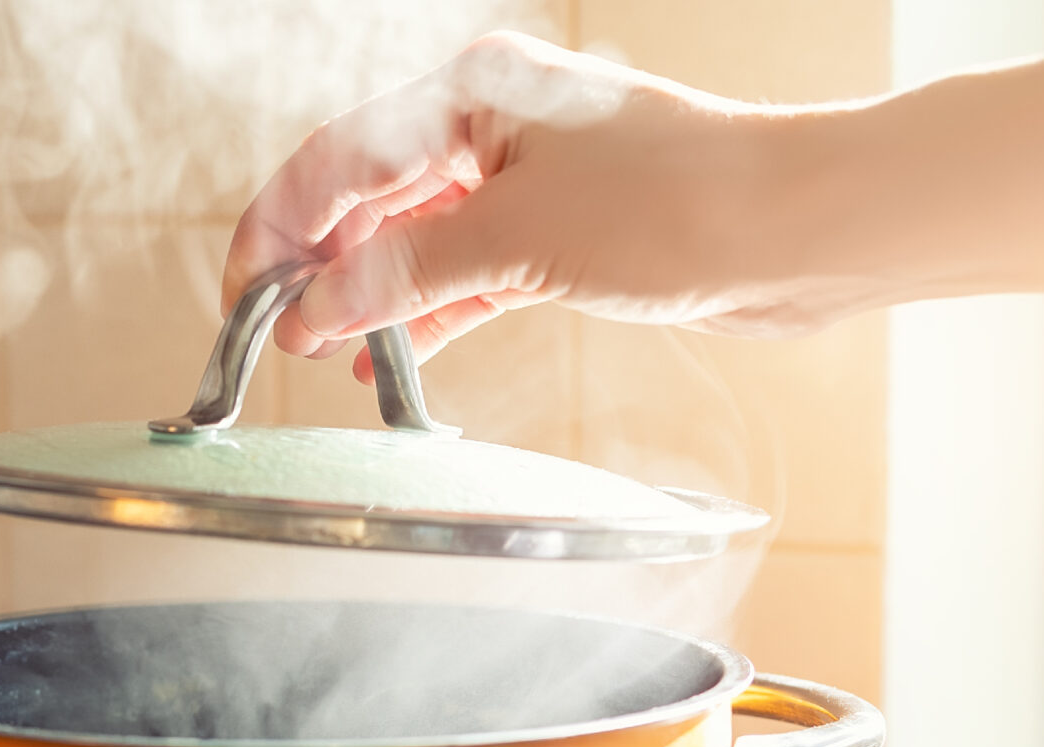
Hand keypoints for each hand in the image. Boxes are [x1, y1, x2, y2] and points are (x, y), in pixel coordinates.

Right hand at [224, 32, 851, 382]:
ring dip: (366, 297)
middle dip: (316, 267)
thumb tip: (314, 311)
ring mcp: (525, 185)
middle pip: (368, 199)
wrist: (798, 231)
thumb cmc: (681, 202)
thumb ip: (404, 275)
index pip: (340, 160)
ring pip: (412, 242)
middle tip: (269, 334)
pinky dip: (422, 315)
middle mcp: (492, 128)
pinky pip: (462, 276)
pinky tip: (384, 356)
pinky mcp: (557, 239)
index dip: (281, 231)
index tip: (245, 296)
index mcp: (473, 93)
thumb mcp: (517, 240)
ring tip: (318, 353)